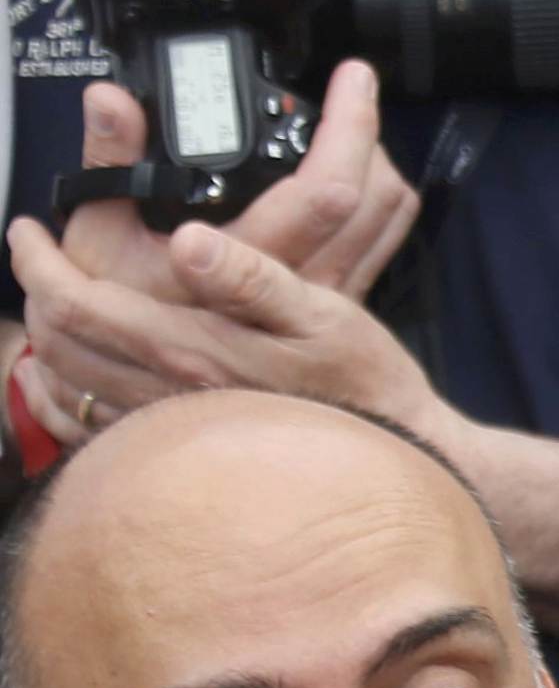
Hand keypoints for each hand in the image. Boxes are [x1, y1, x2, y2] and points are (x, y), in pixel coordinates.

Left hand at [9, 212, 444, 442]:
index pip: (78, 302)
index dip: (38, 261)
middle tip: (37, 258)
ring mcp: (167, 429)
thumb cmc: (363, 384)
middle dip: (37, 293)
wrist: (394, 457)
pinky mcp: (177, 452)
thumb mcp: (324, 314)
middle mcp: (165, 394)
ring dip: (48, 340)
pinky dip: (63, 394)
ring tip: (55, 303)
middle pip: (59, 343)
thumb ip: (252, 277)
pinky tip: (70, 375)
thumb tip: (190, 241)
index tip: (27, 229)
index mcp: (192, 348)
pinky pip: (88, 426)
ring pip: (67, 382)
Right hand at [60, 67, 423, 299]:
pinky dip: (373, 204)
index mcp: (249, 261)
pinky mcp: (331, 305)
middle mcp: (300, 283)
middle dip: (368, 135)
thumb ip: (107, 162)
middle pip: (375, 199)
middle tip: (351, 93)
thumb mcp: (96, 237)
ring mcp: (323, 296)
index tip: (352, 79)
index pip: (326, 189)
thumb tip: (112, 99)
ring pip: (385, 221)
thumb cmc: (121, 310)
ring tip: (346, 130)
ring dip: (375, 168)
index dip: (350, 126)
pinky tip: (343, 179)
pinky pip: (377, 244)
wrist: (141, 375)